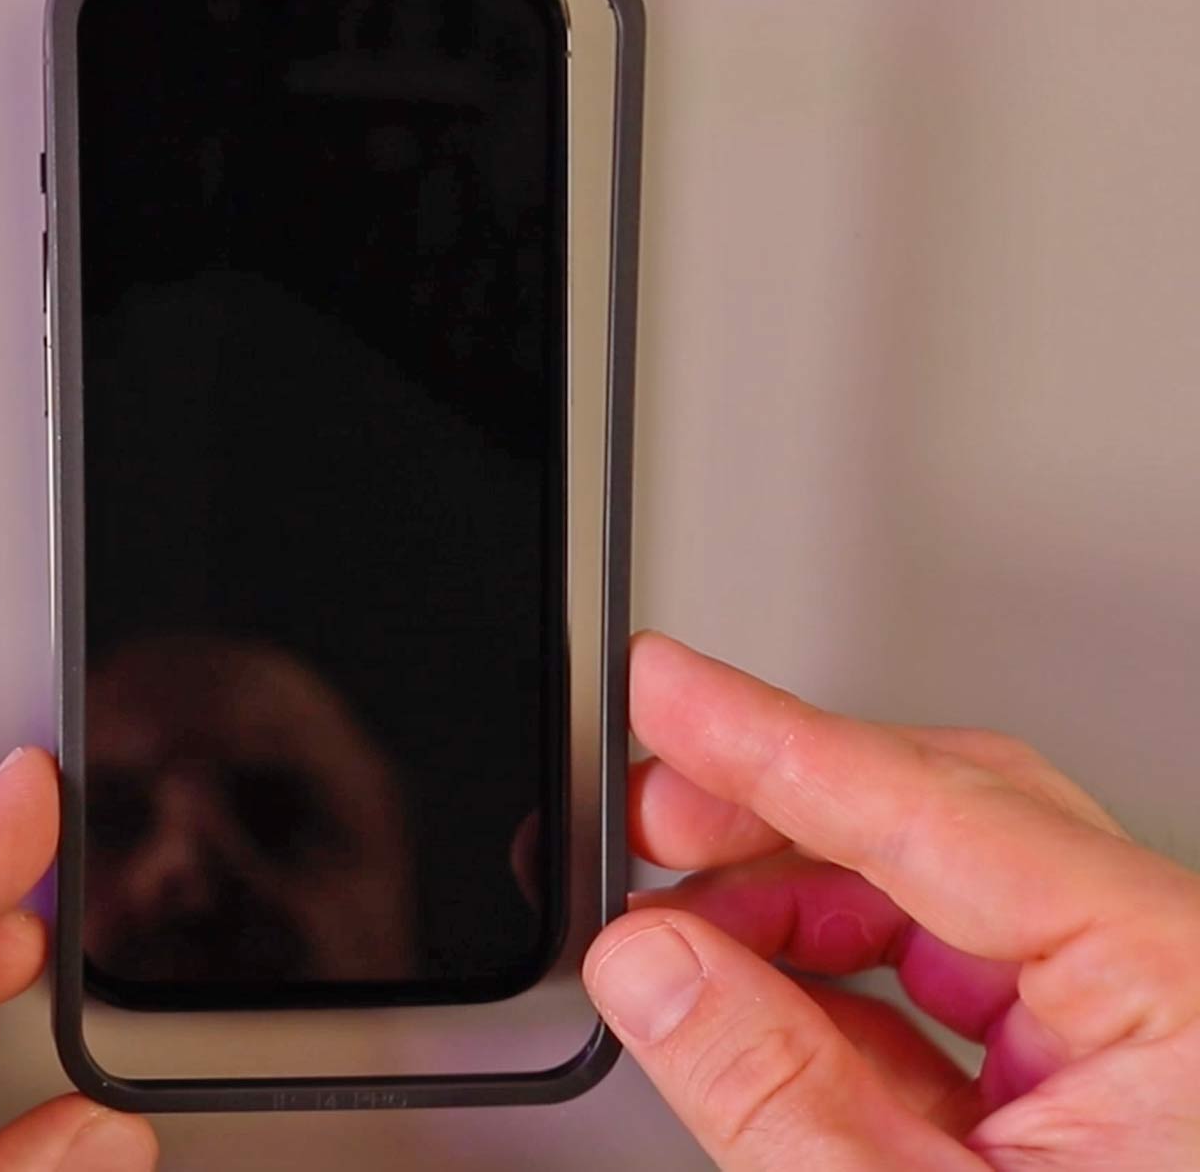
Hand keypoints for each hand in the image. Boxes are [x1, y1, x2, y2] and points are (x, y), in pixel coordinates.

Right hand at [583, 634, 1199, 1169]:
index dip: (773, 740)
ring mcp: (1144, 1043)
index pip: (942, 812)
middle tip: (642, 812)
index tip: (662, 689)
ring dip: (788, 908)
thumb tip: (654, 965)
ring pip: (943, 907)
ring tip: (670, 932)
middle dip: (772, 811)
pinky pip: (954, 1000)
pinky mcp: (1105, 1097)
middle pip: (950, 823)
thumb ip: (781, 1093)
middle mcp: (1177, 992)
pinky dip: (831, 993)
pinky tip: (741, 1001)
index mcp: (1185, 996)